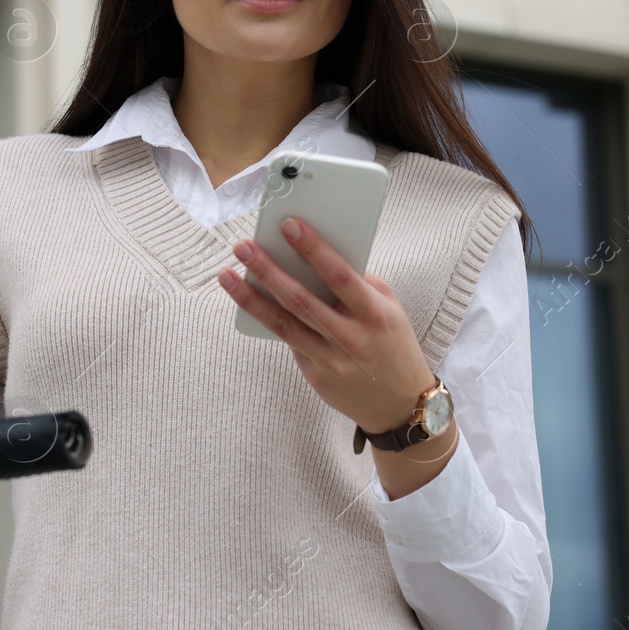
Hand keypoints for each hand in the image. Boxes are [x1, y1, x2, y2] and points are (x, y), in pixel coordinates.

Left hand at [220, 216, 435, 433]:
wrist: (401, 404)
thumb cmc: (393, 343)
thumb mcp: (389, 308)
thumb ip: (359, 284)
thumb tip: (315, 257)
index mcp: (374, 314)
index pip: (339, 276)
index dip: (313, 249)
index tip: (289, 225)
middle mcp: (351, 338)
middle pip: (301, 300)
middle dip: (268, 270)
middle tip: (242, 247)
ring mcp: (331, 361)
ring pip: (283, 325)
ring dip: (250, 298)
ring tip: (226, 275)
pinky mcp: (316, 378)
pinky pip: (290, 343)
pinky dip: (269, 320)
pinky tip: (250, 300)